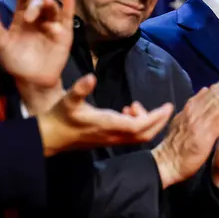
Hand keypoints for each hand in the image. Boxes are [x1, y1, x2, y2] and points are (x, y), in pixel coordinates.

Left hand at [0, 0, 74, 110]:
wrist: (31, 80)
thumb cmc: (15, 62)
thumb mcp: (0, 43)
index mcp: (22, 20)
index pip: (23, 3)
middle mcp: (38, 20)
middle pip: (38, 3)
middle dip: (35, 4)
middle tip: (29, 15)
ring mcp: (52, 25)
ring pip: (52, 8)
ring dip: (49, 4)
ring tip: (46, 3)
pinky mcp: (64, 33)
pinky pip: (68, 17)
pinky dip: (70, 3)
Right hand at [37, 74, 172, 155]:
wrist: (51, 137)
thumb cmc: (60, 117)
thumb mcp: (68, 100)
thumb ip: (80, 89)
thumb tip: (91, 77)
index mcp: (108, 125)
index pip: (140, 125)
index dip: (155, 117)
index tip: (167, 106)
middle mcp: (114, 135)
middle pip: (146, 134)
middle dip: (159, 121)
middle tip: (166, 107)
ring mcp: (113, 139)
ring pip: (140, 136)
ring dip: (147, 122)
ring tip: (135, 106)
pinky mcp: (110, 140)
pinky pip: (132, 136)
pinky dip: (138, 125)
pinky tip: (127, 111)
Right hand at [150, 71, 218, 188]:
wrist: (167, 162)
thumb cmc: (176, 144)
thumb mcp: (182, 120)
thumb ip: (194, 105)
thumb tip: (205, 89)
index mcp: (191, 108)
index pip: (211, 91)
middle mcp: (195, 112)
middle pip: (217, 94)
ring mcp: (199, 123)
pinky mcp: (203, 136)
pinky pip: (218, 122)